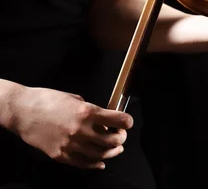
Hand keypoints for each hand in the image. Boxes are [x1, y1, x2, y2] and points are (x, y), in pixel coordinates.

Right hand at [7, 85, 132, 169]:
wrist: (22, 111)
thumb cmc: (48, 100)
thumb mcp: (75, 99)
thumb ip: (91, 111)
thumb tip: (104, 120)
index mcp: (87, 112)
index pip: (118, 121)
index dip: (127, 122)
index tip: (128, 122)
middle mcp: (81, 130)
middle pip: (112, 141)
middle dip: (121, 139)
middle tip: (121, 136)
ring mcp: (70, 145)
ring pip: (100, 155)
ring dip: (112, 152)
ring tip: (116, 149)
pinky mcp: (60, 155)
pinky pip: (83, 164)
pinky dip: (95, 164)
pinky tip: (100, 163)